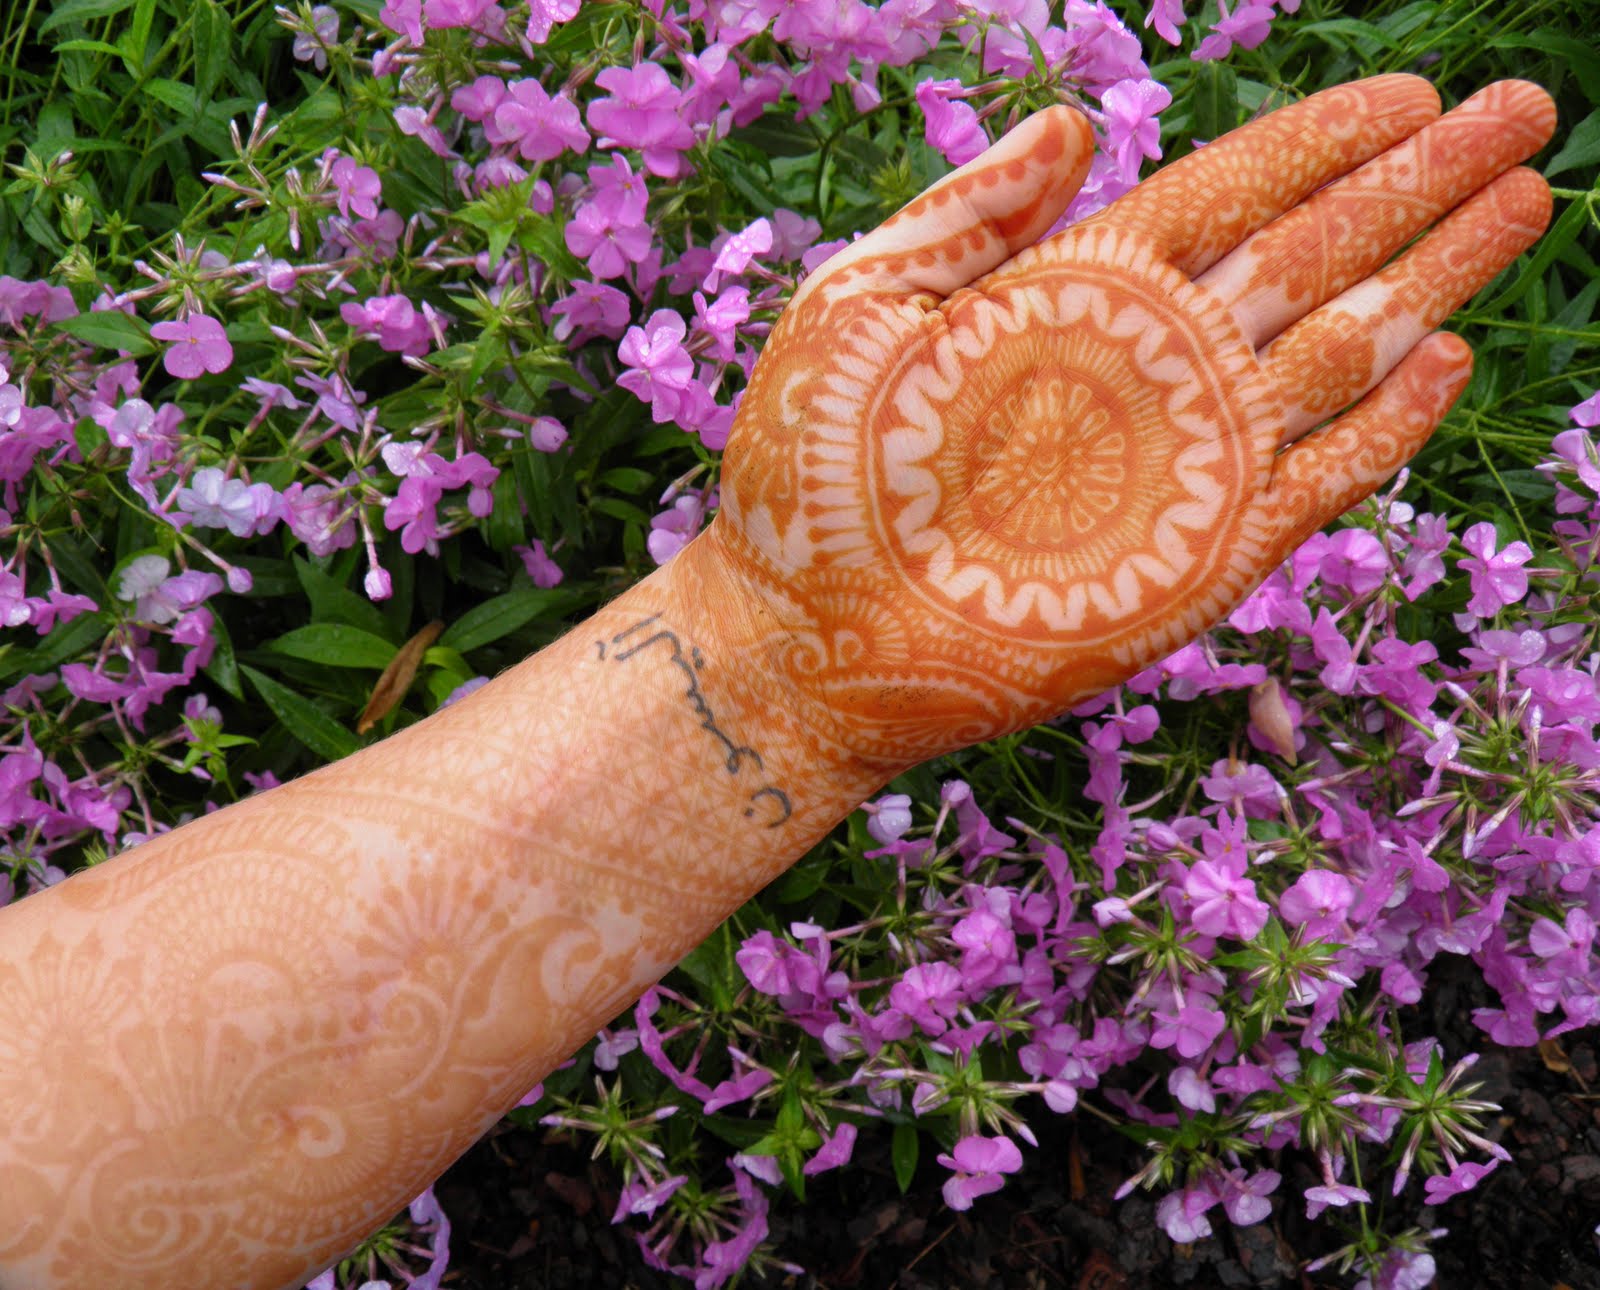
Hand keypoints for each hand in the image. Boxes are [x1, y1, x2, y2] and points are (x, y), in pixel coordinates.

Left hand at [705, 75, 1554, 770]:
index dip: (1321, 143)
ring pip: (1333, 350)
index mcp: (1071, 294)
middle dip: (1417, 185)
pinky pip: (1316, 481)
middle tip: (1523, 114)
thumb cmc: (806, 474)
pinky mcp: (1200, 562)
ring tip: (1519, 202)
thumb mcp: (861, 310)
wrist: (803, 639)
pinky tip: (1445, 360)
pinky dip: (1383, 426)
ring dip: (1430, 278)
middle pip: (1308, 254)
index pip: (1226, 195)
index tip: (1411, 91)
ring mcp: (1180, 462)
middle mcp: (1145, 366)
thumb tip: (1069, 120)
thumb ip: (971, 217)